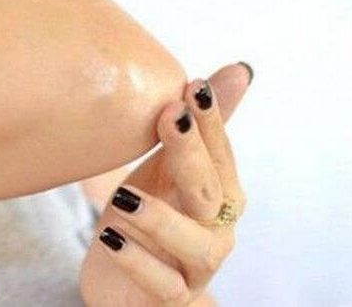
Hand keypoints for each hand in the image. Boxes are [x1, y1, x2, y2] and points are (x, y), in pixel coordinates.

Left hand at [79, 62, 250, 305]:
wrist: (128, 285)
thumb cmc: (149, 218)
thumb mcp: (166, 169)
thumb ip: (195, 127)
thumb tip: (240, 68)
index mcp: (220, 192)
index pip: (221, 153)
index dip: (212, 122)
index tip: (193, 86)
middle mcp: (218, 228)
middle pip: (210, 191)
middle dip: (191, 153)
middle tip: (169, 116)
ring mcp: (196, 266)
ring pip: (192, 242)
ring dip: (160, 215)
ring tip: (124, 194)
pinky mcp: (171, 298)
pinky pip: (161, 283)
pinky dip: (138, 260)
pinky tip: (111, 236)